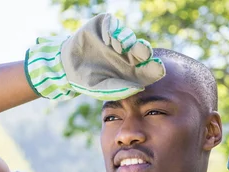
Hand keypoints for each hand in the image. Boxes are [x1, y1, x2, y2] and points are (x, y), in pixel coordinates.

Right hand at [25, 13, 164, 100]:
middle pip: (143, 51)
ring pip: (129, 36)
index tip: (159, 69)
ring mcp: (117, 41)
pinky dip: (113, 31)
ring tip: (119, 47)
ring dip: (127, 40)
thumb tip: (140, 87)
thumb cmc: (90, 82)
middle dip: (144, 50)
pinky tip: (109, 41)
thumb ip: (120, 89)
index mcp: (133, 72)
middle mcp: (128, 55)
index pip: (149, 69)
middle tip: (144, 53)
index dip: (155, 68)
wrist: (69, 68)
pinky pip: (113, 25)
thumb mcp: (104, 89)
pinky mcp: (105, 27)